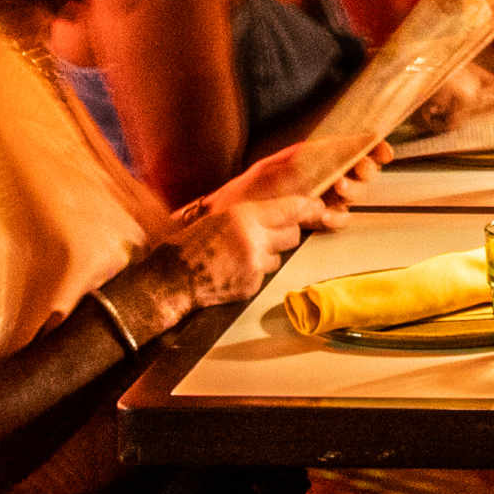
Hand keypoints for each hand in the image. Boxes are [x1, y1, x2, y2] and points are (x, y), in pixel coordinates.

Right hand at [159, 194, 330, 307]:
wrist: (174, 277)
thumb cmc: (195, 243)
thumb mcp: (224, 218)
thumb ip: (253, 216)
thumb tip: (284, 214)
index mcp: (245, 216)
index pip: (290, 208)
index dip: (309, 208)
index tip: (319, 208)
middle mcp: (254, 238)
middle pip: (292, 234)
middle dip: (285, 235)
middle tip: (267, 236)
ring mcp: (255, 264)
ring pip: (280, 257)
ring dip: (268, 255)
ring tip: (241, 255)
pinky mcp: (252, 285)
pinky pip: (266, 275)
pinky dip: (256, 273)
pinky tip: (235, 270)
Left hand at [226, 138, 388, 214]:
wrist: (234, 219)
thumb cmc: (254, 188)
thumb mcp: (284, 166)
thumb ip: (317, 156)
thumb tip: (347, 145)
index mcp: (318, 154)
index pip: (354, 147)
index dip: (373, 148)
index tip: (383, 152)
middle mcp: (324, 174)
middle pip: (362, 171)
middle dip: (362, 174)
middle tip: (347, 178)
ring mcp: (323, 197)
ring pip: (354, 195)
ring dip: (351, 195)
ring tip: (335, 194)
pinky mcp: (318, 219)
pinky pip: (341, 218)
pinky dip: (337, 217)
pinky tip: (324, 217)